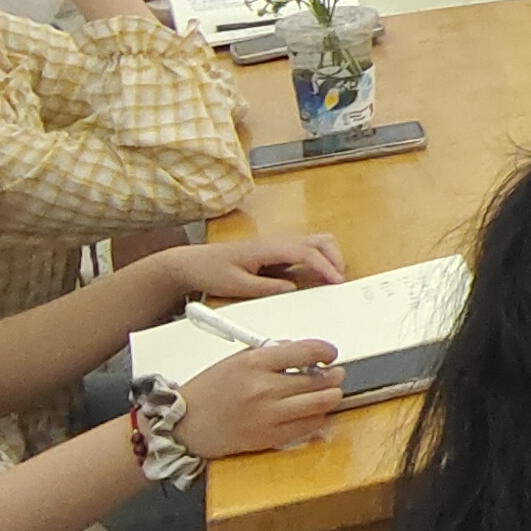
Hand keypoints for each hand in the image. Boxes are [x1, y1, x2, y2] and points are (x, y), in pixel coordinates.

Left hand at [162, 232, 346, 302]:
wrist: (191, 264)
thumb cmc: (210, 272)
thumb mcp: (237, 286)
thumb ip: (266, 288)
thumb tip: (293, 289)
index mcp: (267, 248)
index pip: (306, 252)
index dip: (325, 266)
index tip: (336, 281)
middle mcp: (275, 242)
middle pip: (317, 241)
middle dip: (334, 257)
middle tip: (340, 279)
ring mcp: (275, 246)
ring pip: (313, 242)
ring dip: (328, 256)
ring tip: (333, 277)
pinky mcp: (273, 252)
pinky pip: (303, 251)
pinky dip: (318, 259)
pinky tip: (317, 275)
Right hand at [174, 340, 343, 460]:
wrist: (185, 424)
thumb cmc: (209, 390)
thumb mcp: (238, 359)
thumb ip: (273, 355)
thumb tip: (305, 353)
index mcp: (255, 362)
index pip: (307, 351)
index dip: (326, 351)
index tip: (329, 354)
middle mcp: (264, 388)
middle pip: (319, 380)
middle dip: (334, 376)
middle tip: (335, 374)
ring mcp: (269, 415)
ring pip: (321, 404)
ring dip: (332, 396)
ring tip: (329, 391)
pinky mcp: (270, 437)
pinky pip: (310, 426)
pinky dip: (318, 417)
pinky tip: (314, 411)